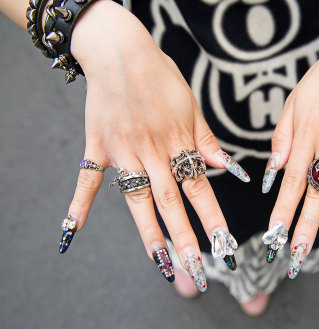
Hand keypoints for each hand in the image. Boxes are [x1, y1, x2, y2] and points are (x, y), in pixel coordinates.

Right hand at [60, 1, 248, 289]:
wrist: (121, 51)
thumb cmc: (160, 77)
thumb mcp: (191, 105)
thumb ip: (206, 141)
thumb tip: (227, 168)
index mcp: (178, 141)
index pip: (200, 188)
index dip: (213, 218)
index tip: (223, 245)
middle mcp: (153, 151)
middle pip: (171, 201)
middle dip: (185, 237)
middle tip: (195, 269)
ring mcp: (124, 150)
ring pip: (136, 198)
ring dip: (148, 231)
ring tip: (159, 262)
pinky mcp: (98, 145)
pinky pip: (88, 178)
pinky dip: (79, 203)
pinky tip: (73, 230)